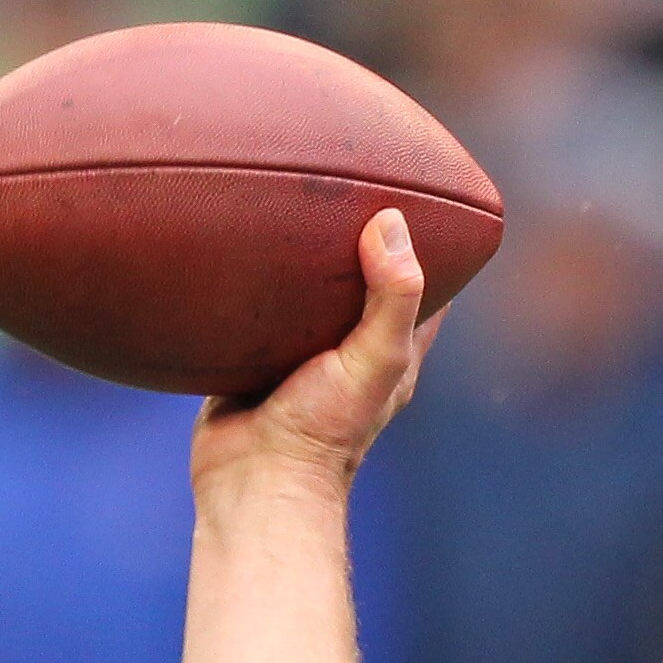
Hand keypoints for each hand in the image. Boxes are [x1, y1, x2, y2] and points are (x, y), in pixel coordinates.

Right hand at [190, 208, 441, 501]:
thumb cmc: (323, 428)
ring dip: (298, 261)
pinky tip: (230, 247)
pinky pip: (252, 313)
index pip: (426, 291)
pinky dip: (248, 284)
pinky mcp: (251, 360)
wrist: (252, 478)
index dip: (432, 248)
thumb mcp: (374, 359)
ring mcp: (299, 356)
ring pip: (304, 296)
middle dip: (357, 242)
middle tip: (342, 184)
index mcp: (393, 353)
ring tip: (284, 202)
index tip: (422, 199)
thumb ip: (392, 296)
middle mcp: (350, 351)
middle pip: (362, 285)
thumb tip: (392, 221)